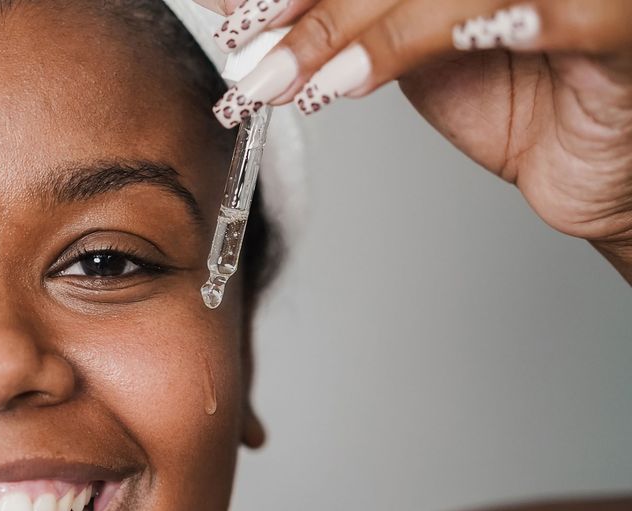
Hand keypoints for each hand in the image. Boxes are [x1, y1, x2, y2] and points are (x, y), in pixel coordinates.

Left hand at [196, 0, 631, 280]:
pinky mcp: (615, 22)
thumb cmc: (517, 95)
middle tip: (251, 52)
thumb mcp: (406, 44)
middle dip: (316, 6)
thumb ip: (340, 16)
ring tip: (294, 81)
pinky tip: (357, 82)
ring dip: (354, 28)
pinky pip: (525, 16)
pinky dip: (425, 40)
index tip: (242, 15)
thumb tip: (241, 9)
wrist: (599, 170)